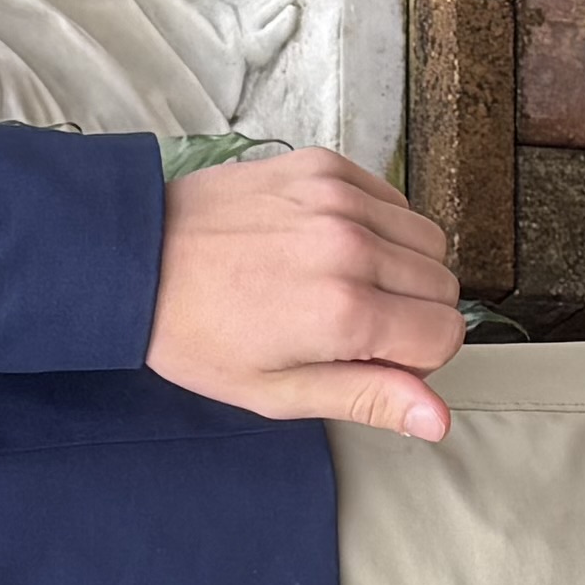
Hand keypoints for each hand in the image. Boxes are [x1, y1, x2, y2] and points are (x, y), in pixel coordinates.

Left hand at [144, 149, 463, 440]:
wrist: (138, 260)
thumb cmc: (196, 334)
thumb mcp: (277, 391)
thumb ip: (366, 398)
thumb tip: (436, 419)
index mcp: (344, 311)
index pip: (445, 334)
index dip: (417, 359)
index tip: (374, 360)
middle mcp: (352, 247)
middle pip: (444, 287)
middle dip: (413, 315)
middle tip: (352, 328)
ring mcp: (340, 199)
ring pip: (428, 240)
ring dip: (402, 270)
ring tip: (341, 285)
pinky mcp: (326, 166)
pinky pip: (394, 199)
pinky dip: (379, 226)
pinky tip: (330, 246)